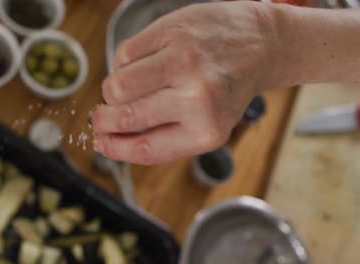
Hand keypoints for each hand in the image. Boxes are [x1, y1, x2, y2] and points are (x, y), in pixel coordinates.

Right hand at [92, 1, 280, 164]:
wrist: (260, 43)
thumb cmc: (229, 86)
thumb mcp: (210, 125)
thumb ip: (167, 137)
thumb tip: (113, 141)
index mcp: (206, 131)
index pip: (145, 149)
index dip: (115, 149)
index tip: (101, 143)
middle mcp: (196, 98)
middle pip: (125, 117)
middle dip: (103, 119)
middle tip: (99, 117)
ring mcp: (183, 62)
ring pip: (118, 85)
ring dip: (113, 90)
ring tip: (125, 88)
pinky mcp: (173, 32)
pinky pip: (124, 54)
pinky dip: (124, 62)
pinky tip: (141, 63)